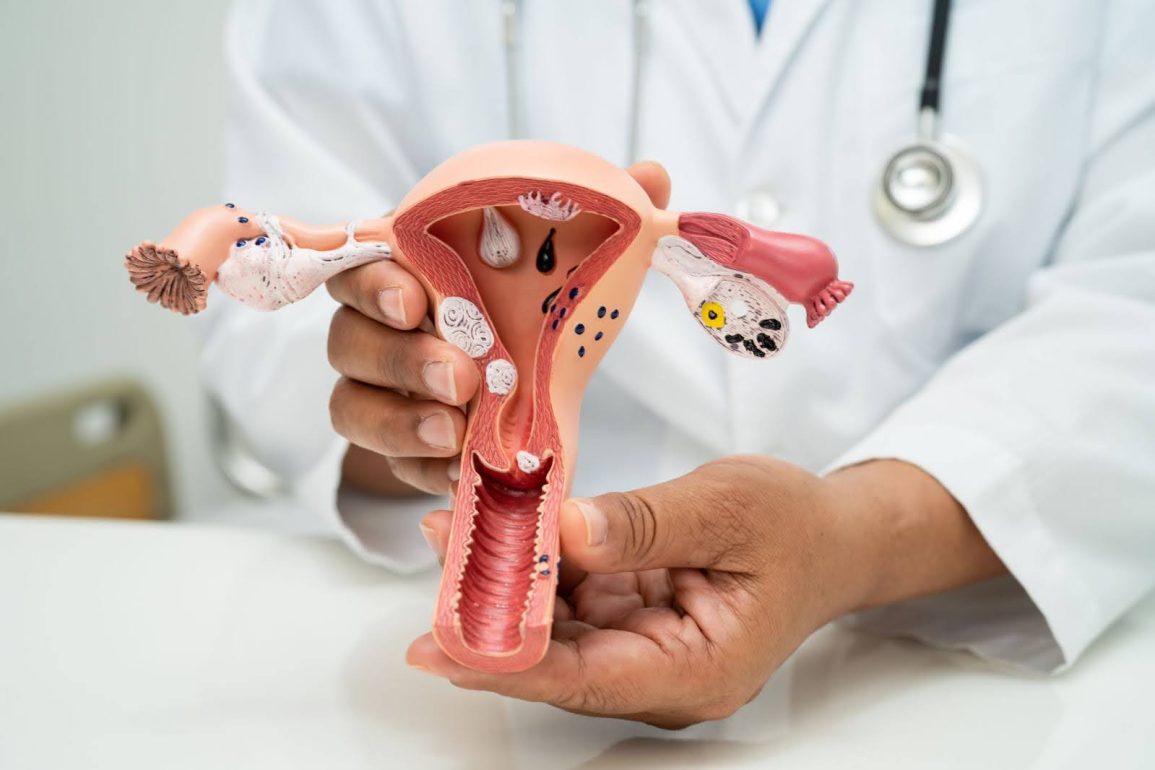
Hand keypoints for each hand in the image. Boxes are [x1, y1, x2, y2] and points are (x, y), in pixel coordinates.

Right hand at [327, 161, 671, 496]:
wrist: (519, 377)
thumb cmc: (526, 301)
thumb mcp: (566, 259)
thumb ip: (600, 217)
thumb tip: (651, 175)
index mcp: (406, 269)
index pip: (357, 264)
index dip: (374, 282)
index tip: (415, 300)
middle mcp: (376, 329)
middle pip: (348, 341)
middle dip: (400, 360)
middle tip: (460, 377)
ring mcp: (380, 393)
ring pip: (352, 409)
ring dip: (399, 423)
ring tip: (454, 434)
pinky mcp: (397, 449)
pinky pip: (388, 467)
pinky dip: (421, 471)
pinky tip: (460, 472)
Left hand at [408, 457, 1004, 727]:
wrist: (836, 535)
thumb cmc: (799, 526)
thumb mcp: (730, 507)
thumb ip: (647, 523)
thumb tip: (564, 530)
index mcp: (698, 671)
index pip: (587, 678)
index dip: (511, 662)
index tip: (446, 641)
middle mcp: (664, 675)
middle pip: (560, 660)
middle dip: (493, 617)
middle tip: (436, 570)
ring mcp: (647, 649)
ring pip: (559, 629)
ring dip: (509, 584)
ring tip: (455, 533)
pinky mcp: (635, 619)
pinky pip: (574, 601)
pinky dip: (539, 566)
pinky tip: (503, 528)